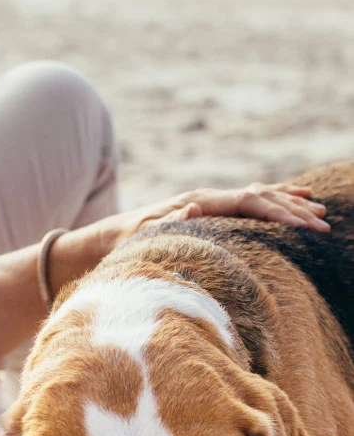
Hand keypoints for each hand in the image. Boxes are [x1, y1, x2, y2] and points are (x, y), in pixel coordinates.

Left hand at [132, 181, 327, 238]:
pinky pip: (251, 200)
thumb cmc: (128, 240)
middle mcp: (209, 196)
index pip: (248, 202)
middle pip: (261, 196)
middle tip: (322, 226)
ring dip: (290, 202)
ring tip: (320, 210)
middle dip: (293, 211)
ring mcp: (210, 200)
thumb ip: (168, 223)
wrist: (113, 233)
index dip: (277, 213)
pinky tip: (296, 198)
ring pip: (260, 195)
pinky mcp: (210, 207)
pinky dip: (275, 198)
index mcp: (200, 202)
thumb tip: (193, 207)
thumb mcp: (143, 235)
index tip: (302, 227)